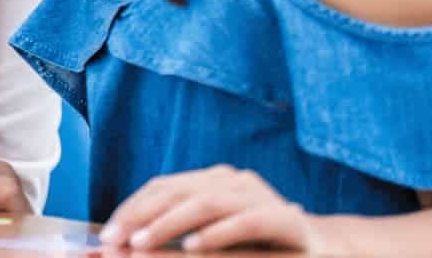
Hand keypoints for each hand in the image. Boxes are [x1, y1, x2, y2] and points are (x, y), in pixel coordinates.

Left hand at [101, 165, 318, 251]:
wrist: (326, 250)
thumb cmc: (263, 247)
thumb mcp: (215, 240)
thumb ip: (180, 240)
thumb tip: (132, 247)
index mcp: (213, 182)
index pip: (162, 187)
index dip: (131, 208)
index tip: (105, 234)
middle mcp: (233, 181)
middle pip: (176, 191)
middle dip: (140, 216)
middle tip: (114, 240)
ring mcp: (259, 196)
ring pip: (205, 203)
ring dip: (169, 225)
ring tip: (142, 245)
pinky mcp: (284, 218)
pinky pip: (245, 222)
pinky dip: (216, 234)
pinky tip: (193, 248)